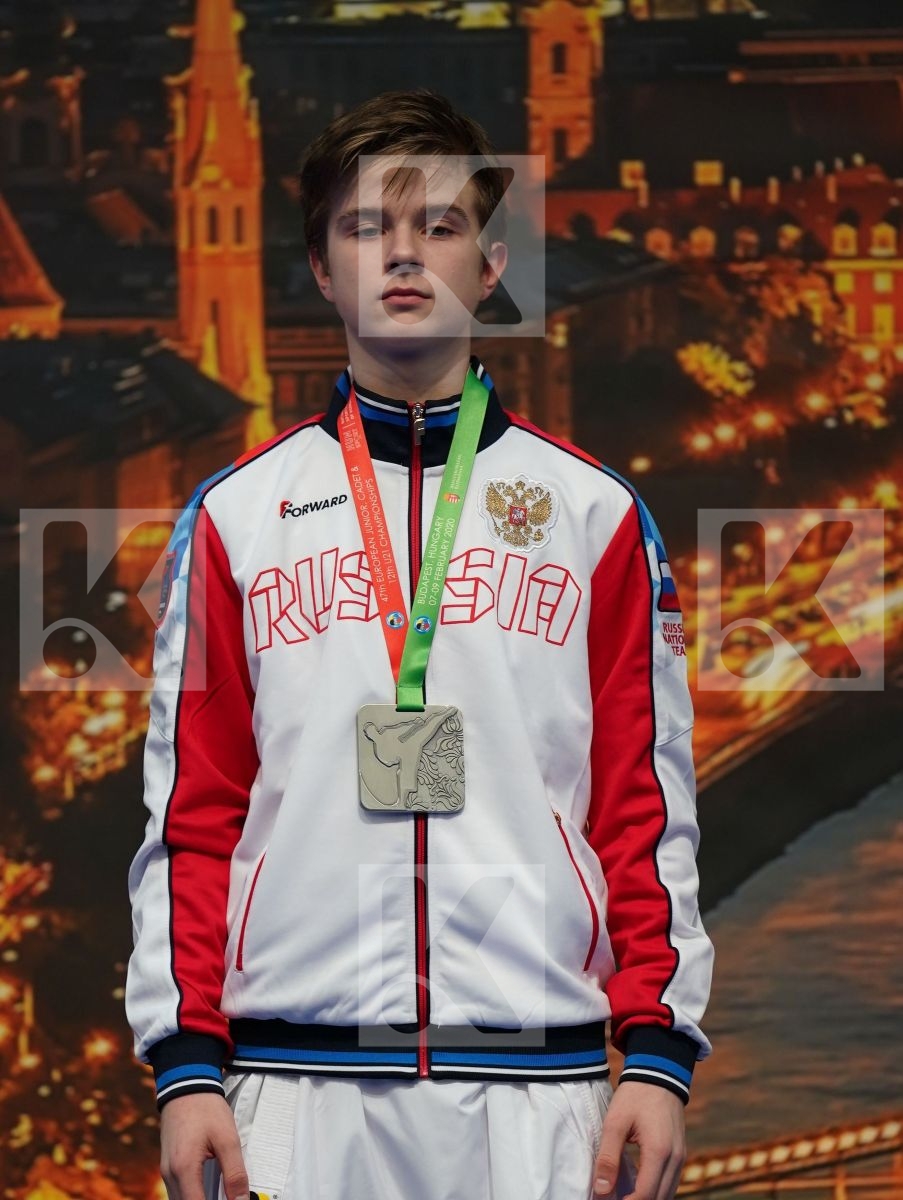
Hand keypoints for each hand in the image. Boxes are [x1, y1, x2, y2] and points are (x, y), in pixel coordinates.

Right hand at [160, 1092, 248, 1199]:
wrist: (187, 1084)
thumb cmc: (205, 1108)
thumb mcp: (227, 1138)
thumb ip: (235, 1172)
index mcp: (184, 1168)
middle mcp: (170, 1174)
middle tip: (229, 1199)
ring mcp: (166, 1170)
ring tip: (220, 1196)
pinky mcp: (169, 1166)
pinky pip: (178, 1191)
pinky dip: (192, 1196)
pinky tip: (207, 1193)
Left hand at [592, 1081, 685, 1199]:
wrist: (659, 1073)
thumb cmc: (635, 1096)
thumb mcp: (615, 1122)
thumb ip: (608, 1158)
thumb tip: (601, 1190)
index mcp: (658, 1151)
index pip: (644, 1195)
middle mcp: (675, 1159)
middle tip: (613, 1199)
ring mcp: (680, 1157)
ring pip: (667, 1195)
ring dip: (647, 1199)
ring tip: (622, 1196)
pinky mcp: (680, 1154)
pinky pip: (670, 1183)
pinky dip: (655, 1191)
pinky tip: (637, 1188)